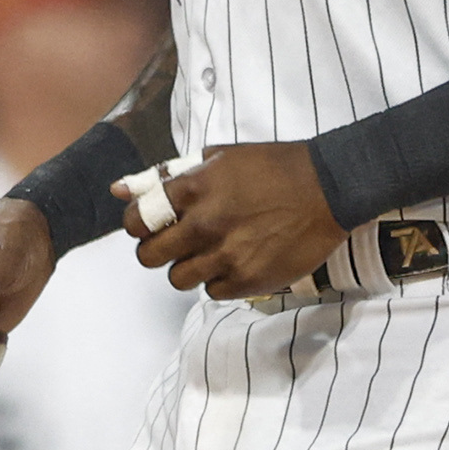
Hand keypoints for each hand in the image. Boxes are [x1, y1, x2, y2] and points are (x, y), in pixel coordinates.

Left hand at [128, 142, 343, 299]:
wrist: (329, 189)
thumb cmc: (273, 167)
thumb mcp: (219, 157)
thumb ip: (167, 175)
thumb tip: (118, 188)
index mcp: (194, 189)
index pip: (136, 222)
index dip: (140, 226)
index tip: (153, 225)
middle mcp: (205, 225)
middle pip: (149, 257)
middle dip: (157, 250)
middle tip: (177, 243)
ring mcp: (227, 256)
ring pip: (177, 279)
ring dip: (188, 268)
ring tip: (211, 253)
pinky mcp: (248, 280)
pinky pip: (212, 292)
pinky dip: (218, 281)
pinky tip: (236, 261)